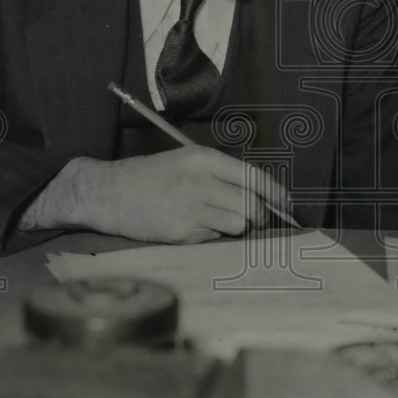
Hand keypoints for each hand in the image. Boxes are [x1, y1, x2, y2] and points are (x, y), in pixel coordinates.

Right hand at [21, 146, 288, 242]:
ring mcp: (190, 208)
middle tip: (254, 219)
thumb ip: (220, 175)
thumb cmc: (151, 176)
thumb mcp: (187, 162)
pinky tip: (191, 226)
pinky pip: (213, 238)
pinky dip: (210, 235)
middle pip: (251, 206)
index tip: (287, 205)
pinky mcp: (181, 232)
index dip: (275, 194)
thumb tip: (259, 195)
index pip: (253, 177)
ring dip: (234, 227)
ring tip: (216, 220)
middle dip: (258, 216)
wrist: (109, 193)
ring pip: (237, 225)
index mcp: (204, 159)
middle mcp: (200, 182)